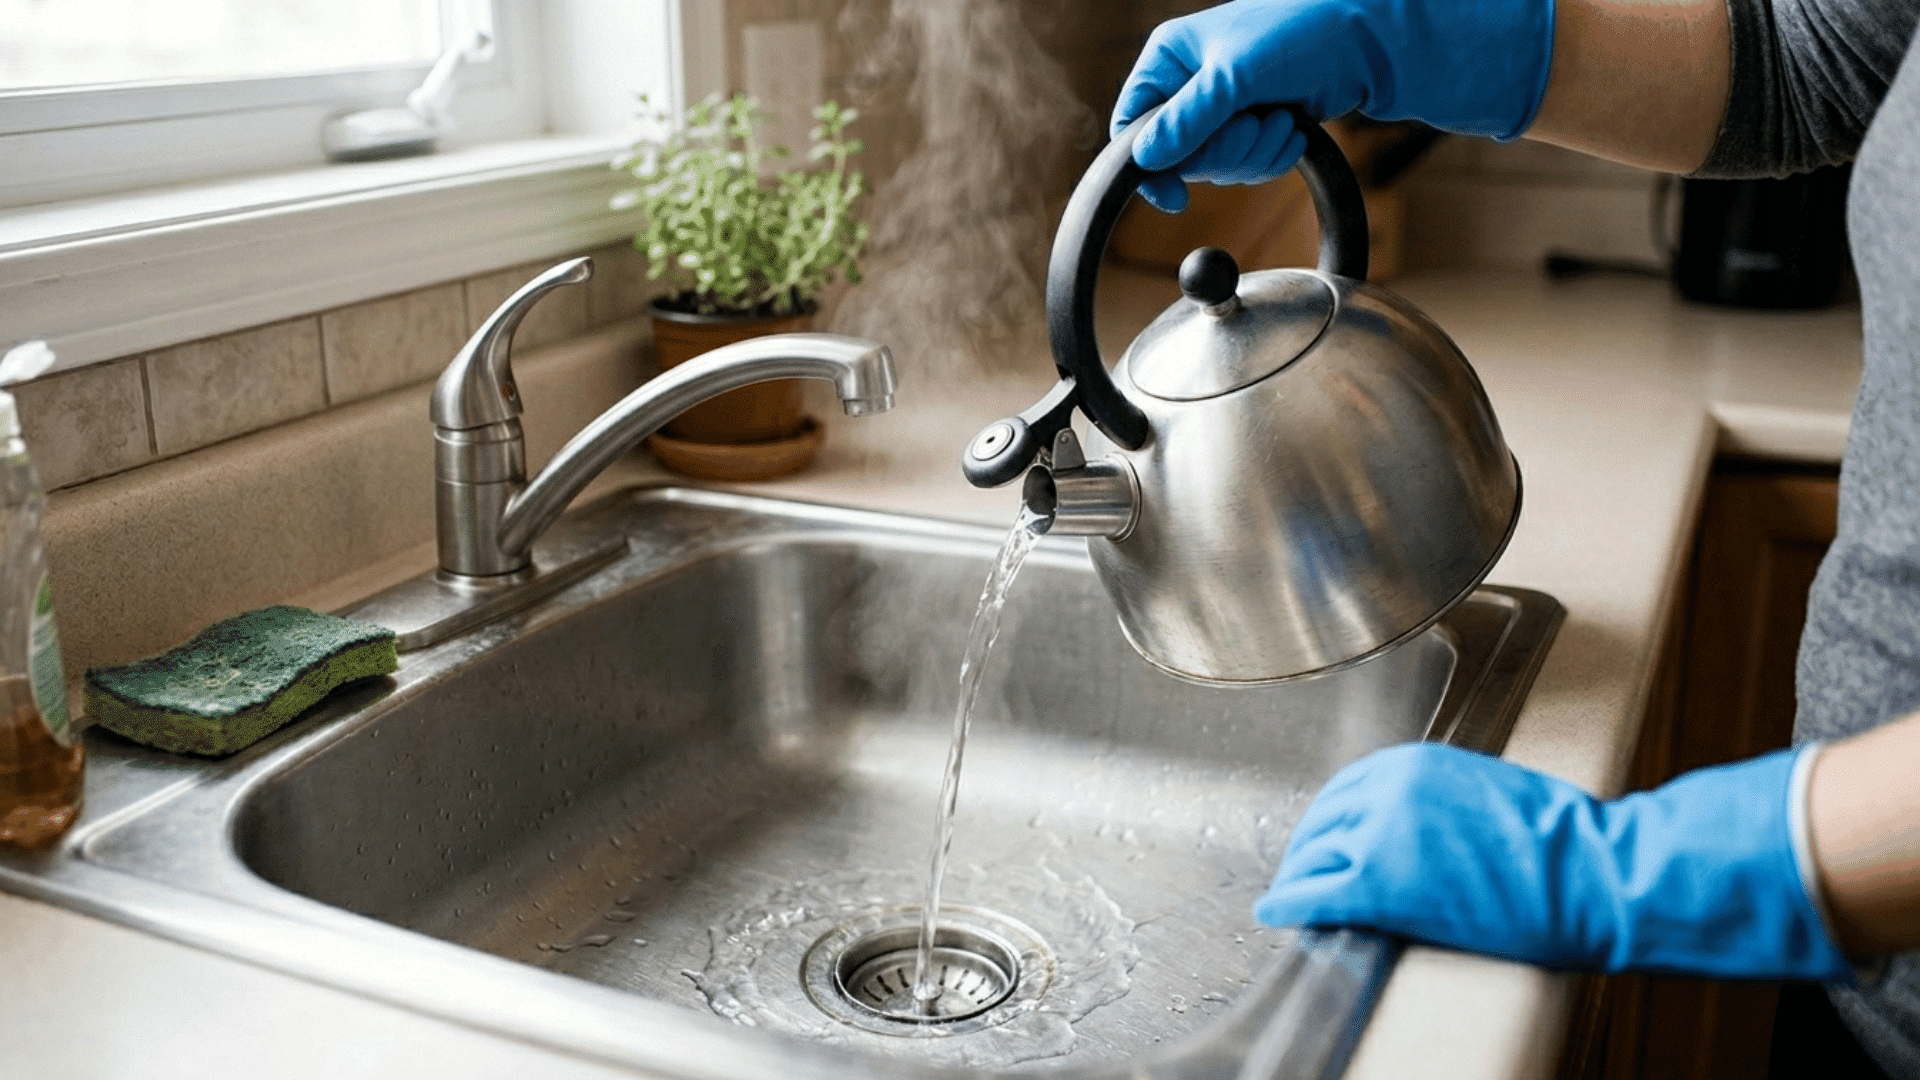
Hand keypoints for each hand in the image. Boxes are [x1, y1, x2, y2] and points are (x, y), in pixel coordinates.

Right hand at [1113, 0, 1554, 210]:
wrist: (1367, 38)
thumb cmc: (1300, 32)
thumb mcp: (1235, 76)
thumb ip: (1187, 120)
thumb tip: (1145, 159)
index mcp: (1170, 59)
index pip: (1134, 125)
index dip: (1148, 166)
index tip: (1174, 197)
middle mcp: (1191, 84)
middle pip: (1178, 156)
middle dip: (1223, 152)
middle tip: (1254, 126)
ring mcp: (1224, 108)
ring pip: (1216, 167)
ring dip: (1253, 155)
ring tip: (1281, 119)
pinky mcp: (1255, 125)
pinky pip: (1246, 167)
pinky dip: (1271, 156)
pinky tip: (1293, 128)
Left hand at [1255, 743, 1854, 980]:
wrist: (1594, 872)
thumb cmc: (1564, 840)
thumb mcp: (1487, 792)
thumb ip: (1437, 800)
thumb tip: (1413, 827)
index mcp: (1414, 763)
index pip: (1348, 789)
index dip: (1331, 820)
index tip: (1325, 837)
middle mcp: (1388, 787)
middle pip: (1325, 820)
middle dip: (1309, 847)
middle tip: (1301, 869)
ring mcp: (1381, 832)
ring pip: (1316, 855)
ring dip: (1299, 876)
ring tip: (1291, 894)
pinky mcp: (1382, 881)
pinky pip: (1316, 892)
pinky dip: (1290, 903)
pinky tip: (1277, 913)